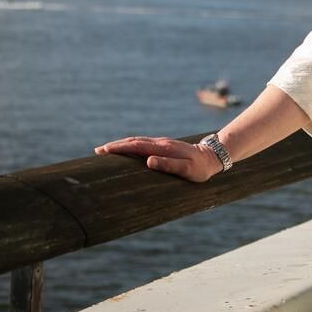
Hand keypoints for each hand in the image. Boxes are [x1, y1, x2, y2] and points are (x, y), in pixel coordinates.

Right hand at [94, 136, 222, 181]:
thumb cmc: (200, 167)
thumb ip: (169, 165)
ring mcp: (162, 143)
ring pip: (137, 141)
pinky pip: (143, 144)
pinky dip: (131, 145)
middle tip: (98, 151)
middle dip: (115, 145)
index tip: (104, 151)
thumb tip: (149, 161)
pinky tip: (126, 150)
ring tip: (107, 150)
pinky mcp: (164, 146)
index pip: (136, 146)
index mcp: (163, 148)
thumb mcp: (187, 169)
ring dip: (121, 145)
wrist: (213, 156)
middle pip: (133, 141)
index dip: (119, 148)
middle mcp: (160, 143)